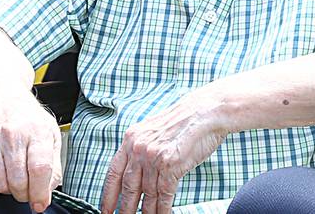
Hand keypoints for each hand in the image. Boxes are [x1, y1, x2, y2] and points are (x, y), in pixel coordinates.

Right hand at [0, 96, 62, 211]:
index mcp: (37, 131)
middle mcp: (13, 135)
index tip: (40, 204)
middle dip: (25, 194)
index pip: (40, 168)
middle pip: (19, 180)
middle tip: (28, 190)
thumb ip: (54, 164)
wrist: (2, 103)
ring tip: (14, 178)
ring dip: (8, 190)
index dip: (40, 192)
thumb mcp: (51, 135)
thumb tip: (49, 190)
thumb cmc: (30, 122)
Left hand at [99, 91, 226, 213]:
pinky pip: (163, 194)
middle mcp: (139, 148)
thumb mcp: (154, 130)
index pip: (113, 173)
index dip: (108, 195)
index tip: (106, 210)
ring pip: (147, 193)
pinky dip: (163, 208)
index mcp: (131, 138)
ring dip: (148, 211)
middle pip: (128, 187)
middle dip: (126, 208)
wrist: (208, 111)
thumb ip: (142, 149)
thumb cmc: (185, 120)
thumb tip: (134, 173)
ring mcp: (154, 157)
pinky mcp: (170, 165)